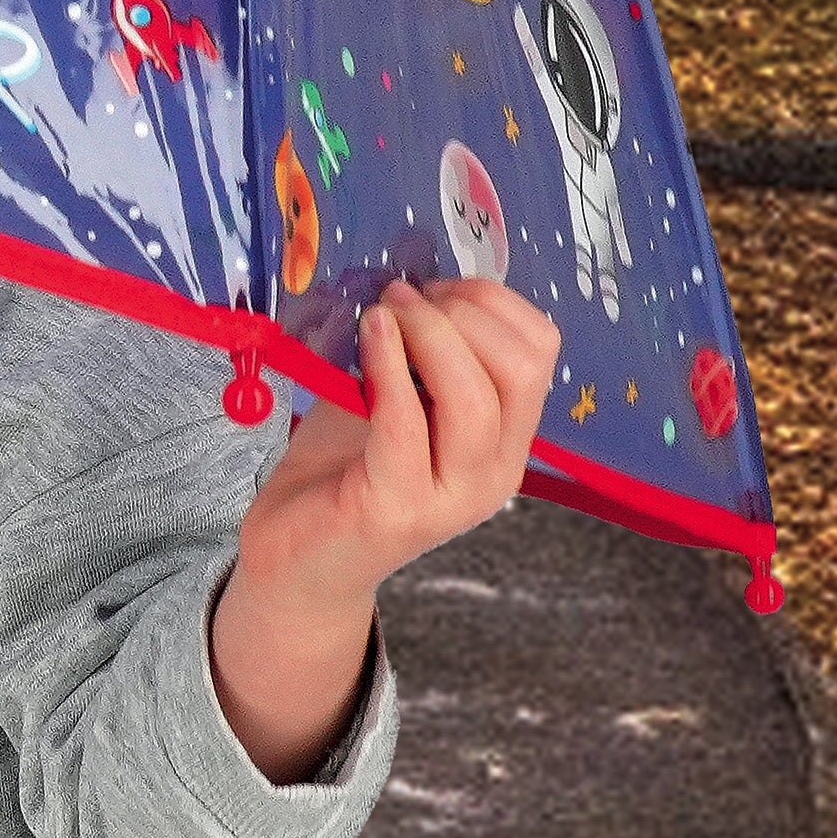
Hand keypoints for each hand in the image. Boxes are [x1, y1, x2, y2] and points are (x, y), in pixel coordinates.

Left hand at [237, 273, 562, 621]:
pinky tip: (367, 336)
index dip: (491, 303)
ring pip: (475, 398)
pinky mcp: (398, 508)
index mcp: (506, 441)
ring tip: (383, 315)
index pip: (540, 352)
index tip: (434, 288)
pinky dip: (388, 366)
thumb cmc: (343, 468)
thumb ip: (415, 351)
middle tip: (405, 299)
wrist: (296, 558)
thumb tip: (411, 279)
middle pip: (521, 369)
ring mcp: (452, 497)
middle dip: (464, 314)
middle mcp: (495, 473)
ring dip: (427, 336)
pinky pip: (407, 423)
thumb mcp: (390, 395)